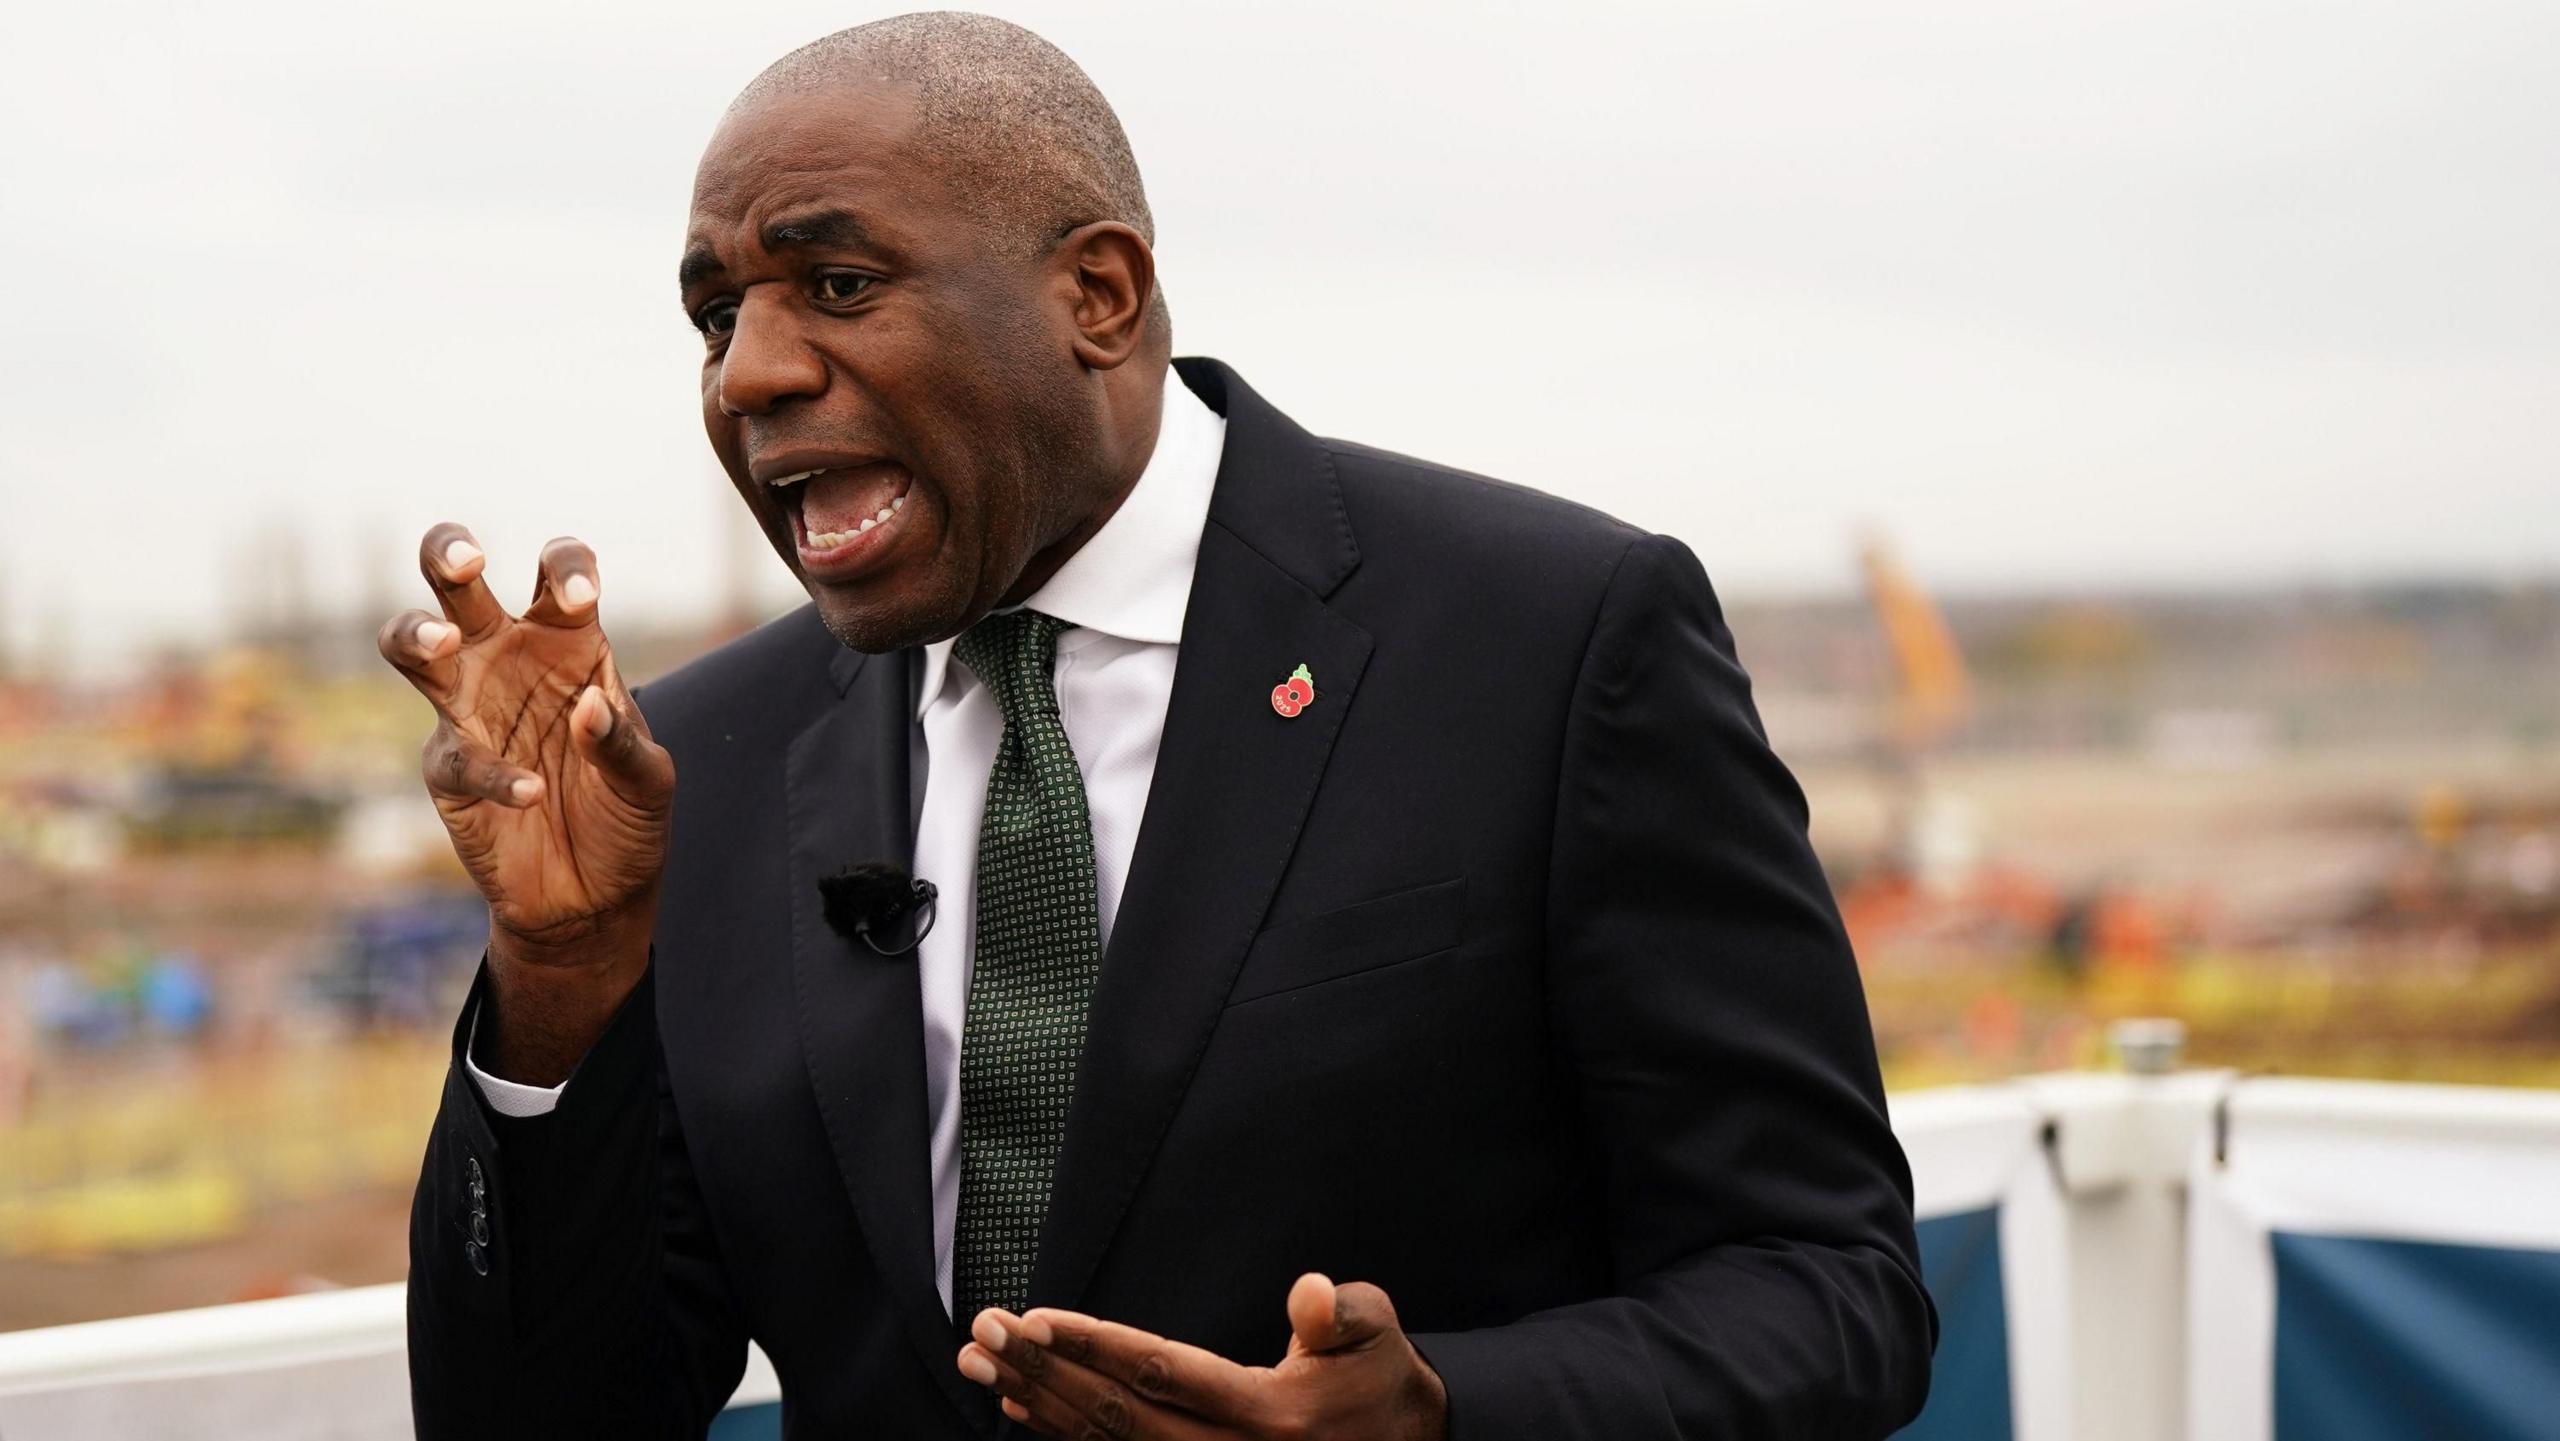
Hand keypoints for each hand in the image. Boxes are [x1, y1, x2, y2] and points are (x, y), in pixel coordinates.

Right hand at [378, 525, 673, 1076]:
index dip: (563, 568)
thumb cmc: (625, 815)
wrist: (595, 895)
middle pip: (458, 585)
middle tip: (468, 558)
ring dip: (417, 631)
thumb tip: (585, 708)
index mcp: (568, 642)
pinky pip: (456, 755)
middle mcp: (508, 661)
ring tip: (443, 638)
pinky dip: (494, 774)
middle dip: (448, 552)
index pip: (557, 576)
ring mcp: (469, 710)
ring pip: (414, 646)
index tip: (580, 598)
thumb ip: (622, 743)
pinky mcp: (447, 768)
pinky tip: (529, 793)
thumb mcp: (649, 780)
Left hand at [958, 1273, 1446, 1440]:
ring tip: (983, 1365)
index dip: (1095, 1346)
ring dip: (1040, 1404)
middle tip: (983, 1333)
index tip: (1034, 1318)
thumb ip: (1340, 1313)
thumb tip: (1309, 1295)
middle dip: (1044, 1371)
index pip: (1164, 1373)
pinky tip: (1023, 1407)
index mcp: (1271, 1414)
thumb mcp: (1378, 1333)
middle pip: (1118, 1415)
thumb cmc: (1383, 1378)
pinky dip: (1065, 1435)